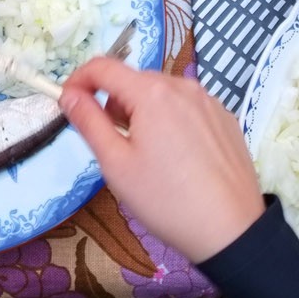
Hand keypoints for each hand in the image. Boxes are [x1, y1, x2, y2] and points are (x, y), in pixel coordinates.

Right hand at [59, 58, 263, 263]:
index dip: (78, 80)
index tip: (68, 104)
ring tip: (149, 155)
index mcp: (152, 93)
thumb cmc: (165, 199)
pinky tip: (179, 157)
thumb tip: (69, 94)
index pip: (103, 67)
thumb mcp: (116, 164)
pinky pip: (187, 107)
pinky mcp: (226, 118)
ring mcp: (209, 101)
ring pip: (162, 93)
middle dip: (114, 103)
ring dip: (143, 112)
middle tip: (114, 145)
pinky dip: (171, 120)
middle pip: (134, 80)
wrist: (230, 230)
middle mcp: (183, 86)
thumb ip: (88, 122)